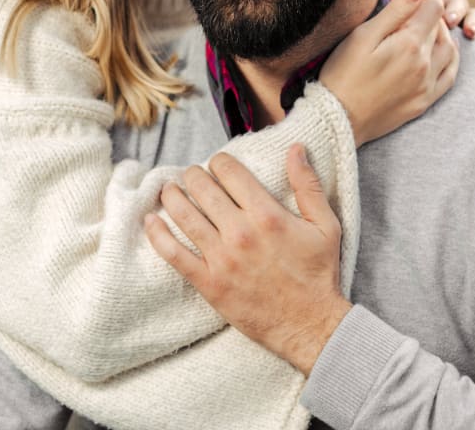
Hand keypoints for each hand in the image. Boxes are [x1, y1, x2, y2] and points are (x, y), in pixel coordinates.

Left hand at [144, 145, 350, 374]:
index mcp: (267, 215)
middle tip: (191, 174)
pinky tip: (150, 221)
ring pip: (184, 216)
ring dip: (171, 196)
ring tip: (168, 189)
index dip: (219, 162)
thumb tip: (296, 149)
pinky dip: (158, 235)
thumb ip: (308, 185)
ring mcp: (221, 259)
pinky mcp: (209, 283)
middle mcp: (240, 232)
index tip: (218, 164)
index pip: (229, 172)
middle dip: (193, 175)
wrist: (309, 325)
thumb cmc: (318, 274)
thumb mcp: (325, 225)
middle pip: (202, 189)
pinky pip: (174, 255)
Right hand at [320, 0, 458, 145]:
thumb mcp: (363, 36)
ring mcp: (426, 86)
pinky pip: (449, 76)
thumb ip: (396, 11)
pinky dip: (452, 59)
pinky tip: (444, 53)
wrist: (338, 119)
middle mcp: (425, 65)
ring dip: (445, 32)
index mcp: (409, 45)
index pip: (432, 8)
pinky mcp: (423, 102)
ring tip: (432, 23)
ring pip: (450, 50)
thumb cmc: (343, 73)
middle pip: (441, 28)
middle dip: (436, 8)